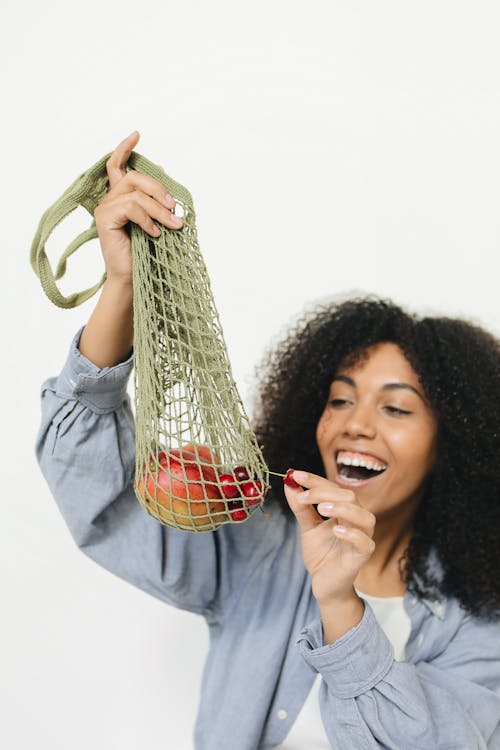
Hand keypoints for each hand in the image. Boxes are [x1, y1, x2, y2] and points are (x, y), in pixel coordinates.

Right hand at [93, 131, 183, 284]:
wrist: (134, 279)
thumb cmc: (146, 253)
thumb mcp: (156, 220)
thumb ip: (156, 198)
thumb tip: (163, 169)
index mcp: (121, 197)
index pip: (118, 165)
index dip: (125, 148)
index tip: (137, 134)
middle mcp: (110, 199)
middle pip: (134, 177)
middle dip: (158, 189)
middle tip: (175, 208)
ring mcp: (105, 208)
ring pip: (136, 194)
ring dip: (159, 209)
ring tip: (173, 225)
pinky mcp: (104, 219)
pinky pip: (131, 208)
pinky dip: (148, 220)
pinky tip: (156, 234)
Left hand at [283, 470, 375, 604]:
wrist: (324, 585)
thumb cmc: (320, 555)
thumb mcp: (307, 528)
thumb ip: (301, 507)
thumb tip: (289, 483)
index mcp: (345, 511)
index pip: (334, 488)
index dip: (315, 480)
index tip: (295, 475)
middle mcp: (356, 521)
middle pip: (349, 497)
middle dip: (325, 492)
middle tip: (303, 496)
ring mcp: (362, 538)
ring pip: (364, 516)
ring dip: (343, 508)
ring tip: (322, 508)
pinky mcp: (362, 557)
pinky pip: (365, 543)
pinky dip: (352, 534)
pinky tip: (336, 530)